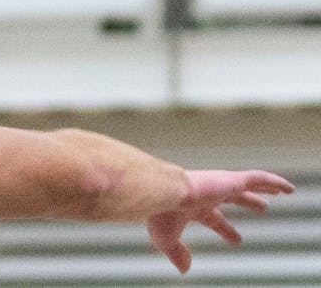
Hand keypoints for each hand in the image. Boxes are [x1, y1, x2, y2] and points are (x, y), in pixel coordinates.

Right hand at [146, 169, 292, 272]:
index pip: (214, 219)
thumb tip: (184, 268)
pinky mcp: (229, 179)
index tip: (236, 238)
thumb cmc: (159, 213)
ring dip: (264, 188)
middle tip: (261, 206)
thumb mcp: (167, 239)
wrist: (162, 193)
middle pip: (234, 198)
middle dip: (248, 202)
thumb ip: (177, 253)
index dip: (225, 229)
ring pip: (248, 185)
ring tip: (280, 192)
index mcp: (192, 206)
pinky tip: (287, 188)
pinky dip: (273, 181)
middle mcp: (207, 193)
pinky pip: (256, 178)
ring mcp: (219, 185)